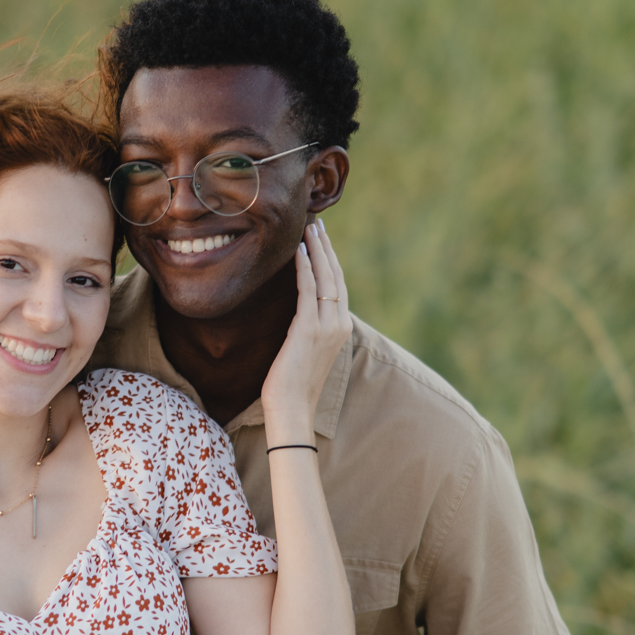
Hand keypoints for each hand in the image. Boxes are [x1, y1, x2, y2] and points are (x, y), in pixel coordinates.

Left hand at [260, 221, 350, 439]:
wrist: (292, 409)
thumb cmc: (293, 385)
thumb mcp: (306, 350)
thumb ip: (309, 328)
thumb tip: (299, 312)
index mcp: (342, 329)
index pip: (338, 286)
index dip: (331, 261)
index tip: (321, 240)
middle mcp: (340, 324)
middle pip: (335, 277)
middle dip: (326, 249)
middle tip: (317, 225)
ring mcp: (327, 326)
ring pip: (326, 279)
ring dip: (317, 251)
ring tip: (309, 230)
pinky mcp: (309, 329)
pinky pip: (308, 291)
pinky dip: (304, 269)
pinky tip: (299, 252)